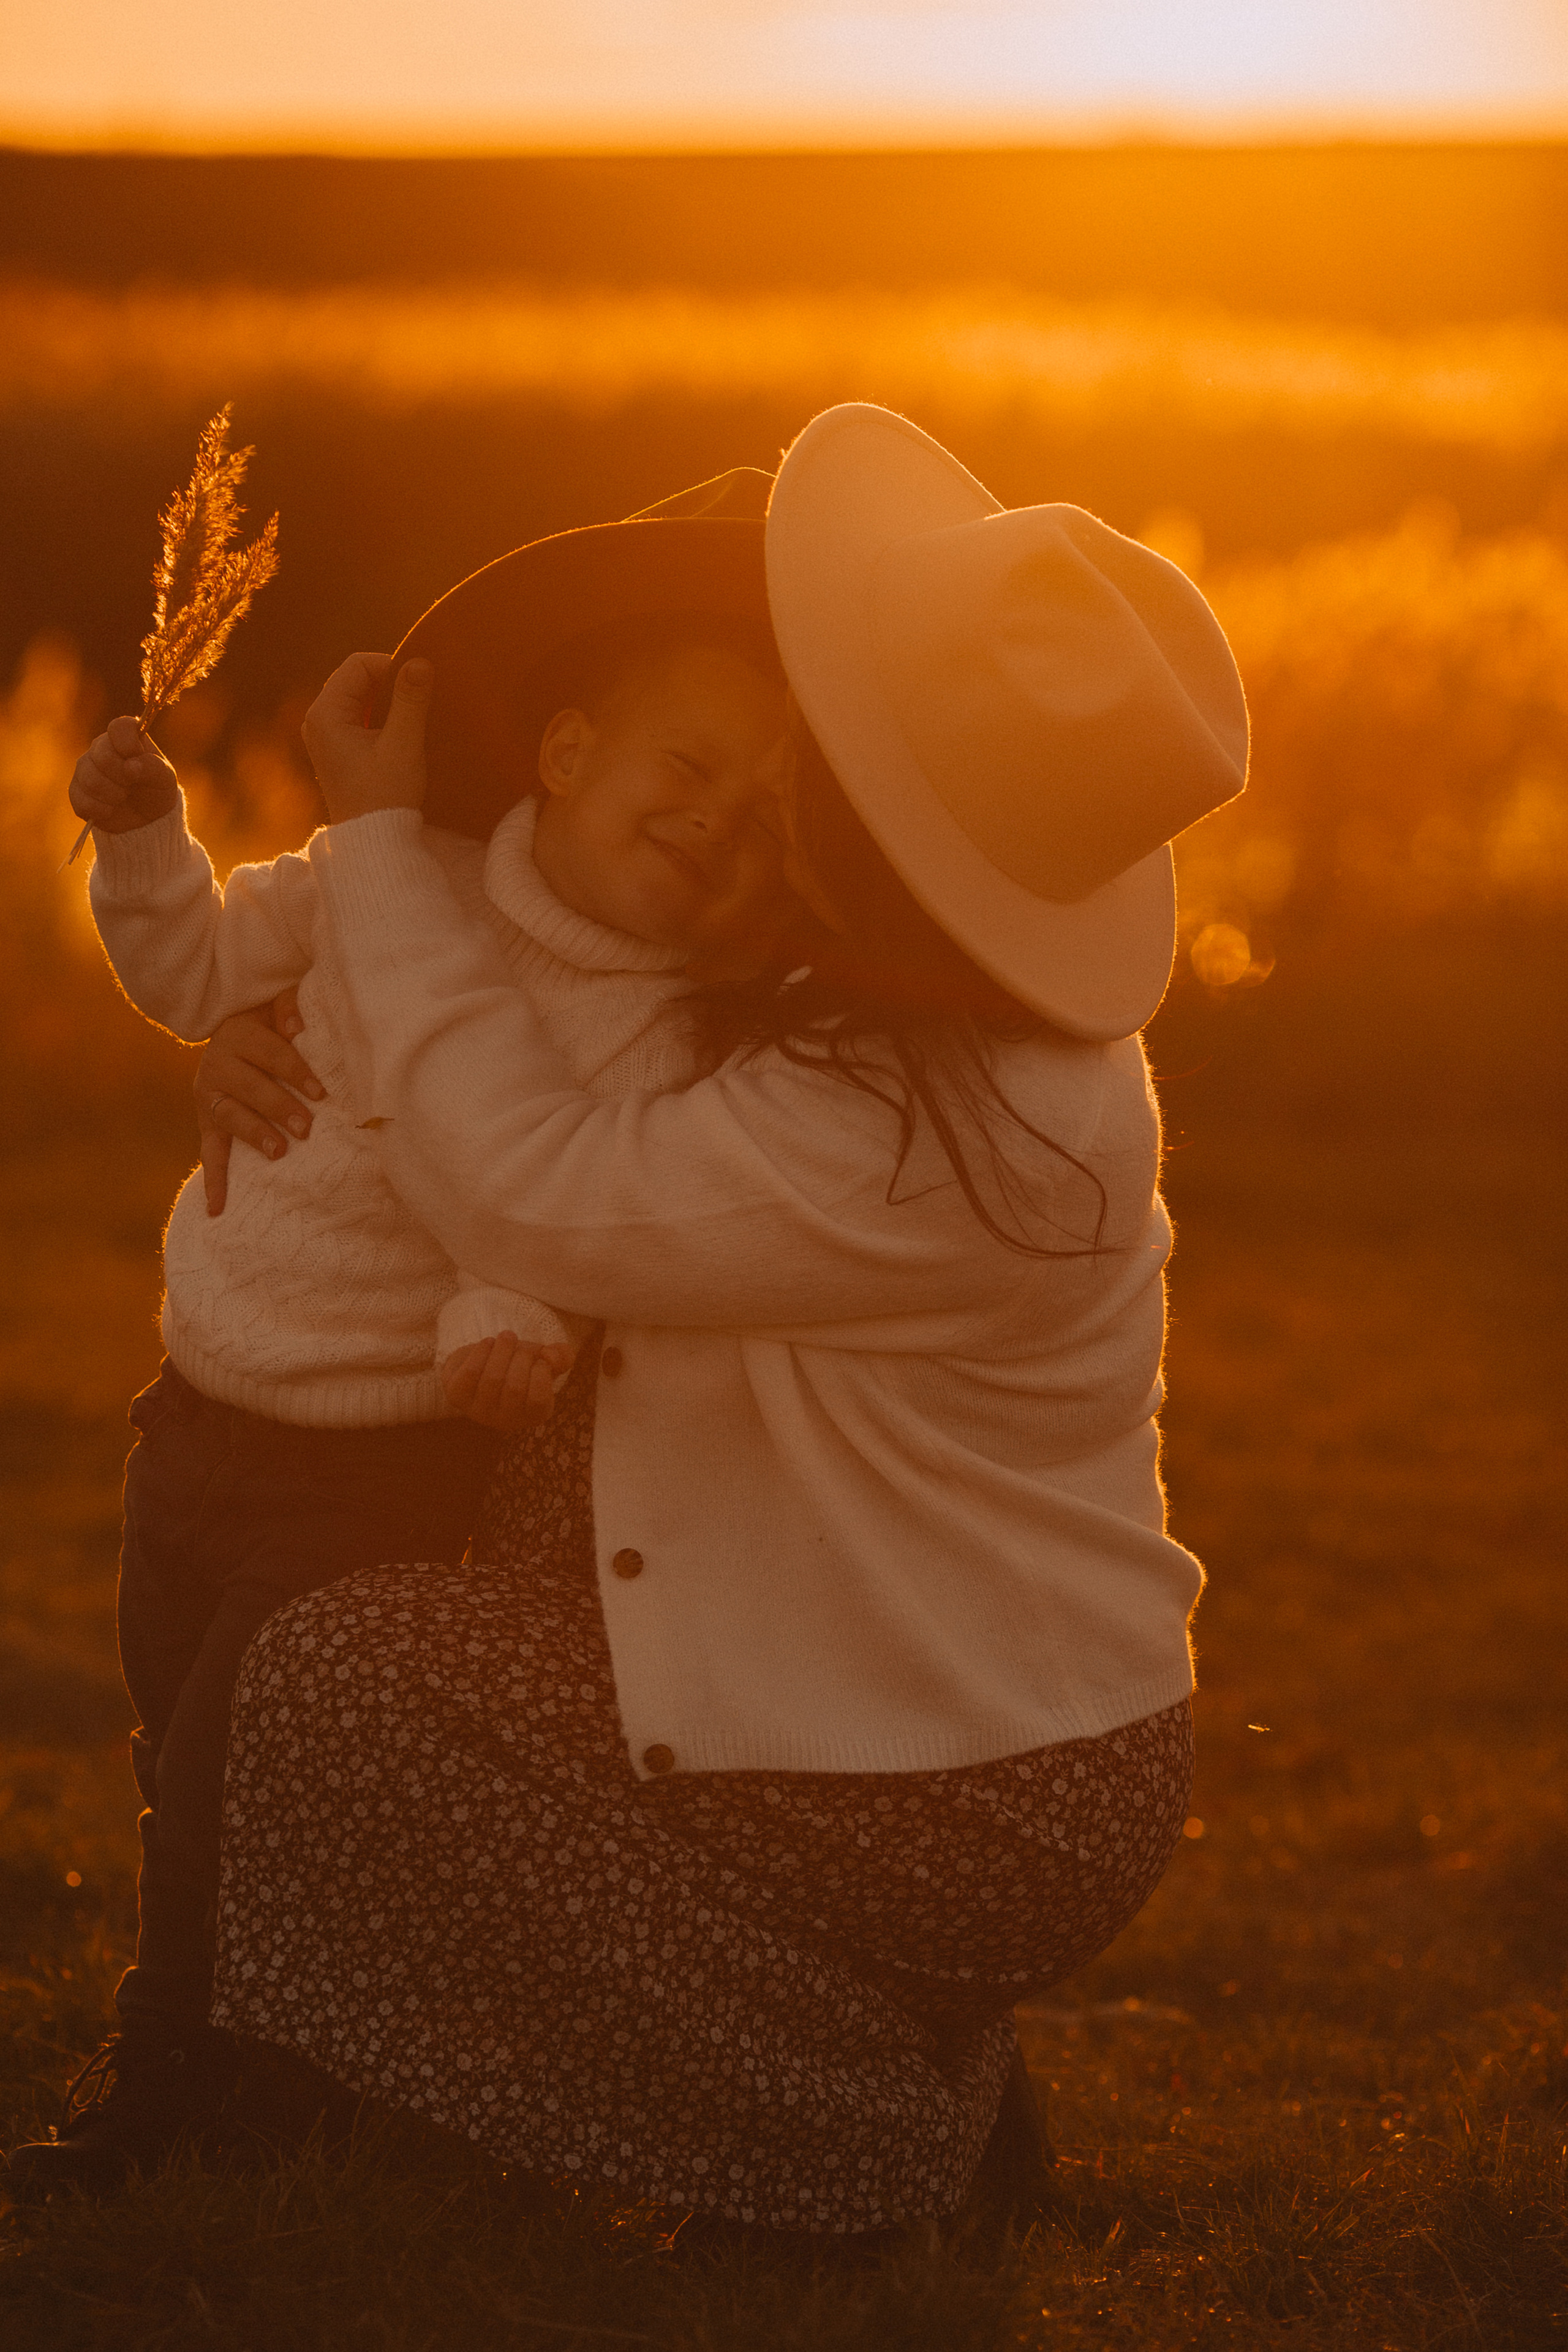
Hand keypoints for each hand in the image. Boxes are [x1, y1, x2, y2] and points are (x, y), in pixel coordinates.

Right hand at [69, 716, 179, 834]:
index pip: (119, 727)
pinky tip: (111, 810)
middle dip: (123, 777)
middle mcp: (101, 748)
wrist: (146, 819)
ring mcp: (85, 768)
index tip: (138, 756)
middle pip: (103, 755)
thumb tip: (131, 766)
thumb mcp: (165, 779)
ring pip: (90, 779)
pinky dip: (102, 810)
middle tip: (132, 785)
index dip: (128, 743)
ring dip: (114, 795)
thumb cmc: (156, 790)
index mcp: (125, 738)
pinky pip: (82, 800)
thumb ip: (153, 767)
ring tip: (123, 797)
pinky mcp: (76, 791)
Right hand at [195, 986, 324, 1214]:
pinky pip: (209, 1151)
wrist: (231, 1026)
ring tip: (279, 1152)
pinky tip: (218, 1209)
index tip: (320, 1092)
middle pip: (249, 1088)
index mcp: (237, 1035)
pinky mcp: (206, 1121)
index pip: (269, 1054)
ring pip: (229, 1117)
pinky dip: (214, 1181)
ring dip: (254, 1135)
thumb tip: (297, 1026)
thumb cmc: (268, 1020)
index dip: (295, 1072)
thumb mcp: (274, 1004)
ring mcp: (209, 1096)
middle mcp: (217, 1065)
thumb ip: (287, 1006)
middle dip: (278, 1107)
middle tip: (305, 1127)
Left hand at [301, 652, 432, 824]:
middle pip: (356, 678)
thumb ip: (411, 701)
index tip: (418, 689)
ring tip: (409, 721)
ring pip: (358, 697)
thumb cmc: (385, 797)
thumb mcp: (403, 745)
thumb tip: (421, 661)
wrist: (371, 841)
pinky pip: (358, 716)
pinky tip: (398, 734)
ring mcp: (324, 735)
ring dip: (386, 701)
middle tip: (417, 704)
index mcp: (325, 714)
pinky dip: (379, 716)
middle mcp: (317, 720)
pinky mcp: (336, 749)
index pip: (358, 664)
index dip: (391, 667)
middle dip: (388, 684)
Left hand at [440, 1334, 574, 1433]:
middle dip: (522, 1357)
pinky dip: (481, 1352)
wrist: (480, 1364)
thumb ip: (559, 1357)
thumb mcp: (543, 1360)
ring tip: (507, 1337)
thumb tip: (552, 1356)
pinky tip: (488, 1343)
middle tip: (522, 1346)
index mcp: (532, 1415)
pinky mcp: (457, 1396)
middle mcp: (505, 1420)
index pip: (539, 1400)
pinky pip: (470, 1373)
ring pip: (492, 1379)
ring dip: (502, 1350)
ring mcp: (478, 1411)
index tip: (541, 1358)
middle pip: (515, 1388)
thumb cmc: (517, 1365)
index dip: (542, 1372)